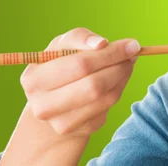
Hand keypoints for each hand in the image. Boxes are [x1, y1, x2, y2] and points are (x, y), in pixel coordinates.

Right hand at [19, 27, 140, 137]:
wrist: (55, 98)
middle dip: (119, 66)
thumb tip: (102, 44)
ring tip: (127, 63)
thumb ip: (81, 38)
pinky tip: (118, 78)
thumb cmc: (62, 63)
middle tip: (133, 54)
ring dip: (122, 77)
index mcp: (34, 79)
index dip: (110, 54)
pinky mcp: (79, 130)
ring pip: (104, 97)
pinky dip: (119, 89)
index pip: (79, 65)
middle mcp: (43, 105)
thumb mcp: (65, 44)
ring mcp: (60, 122)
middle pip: (93, 85)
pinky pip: (108, 107)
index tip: (131, 44)